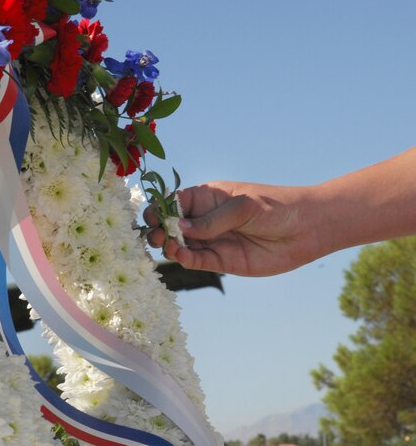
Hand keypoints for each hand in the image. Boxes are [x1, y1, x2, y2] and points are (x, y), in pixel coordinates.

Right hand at [144, 181, 324, 276]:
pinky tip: (180, 255)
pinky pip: (197, 260)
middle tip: (157, 235)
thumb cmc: (276, 208)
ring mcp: (212, 240)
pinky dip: (185, 259)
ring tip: (168, 245)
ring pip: (181, 245)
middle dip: (160, 228)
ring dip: (169, 245)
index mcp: (207, 197)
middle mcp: (205, 219)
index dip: (160, 207)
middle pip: (172, 224)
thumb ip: (211, 219)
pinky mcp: (221, 261)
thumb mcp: (243, 207)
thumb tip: (179, 227)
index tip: (152, 216)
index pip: (175, 201)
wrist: (306, 230)